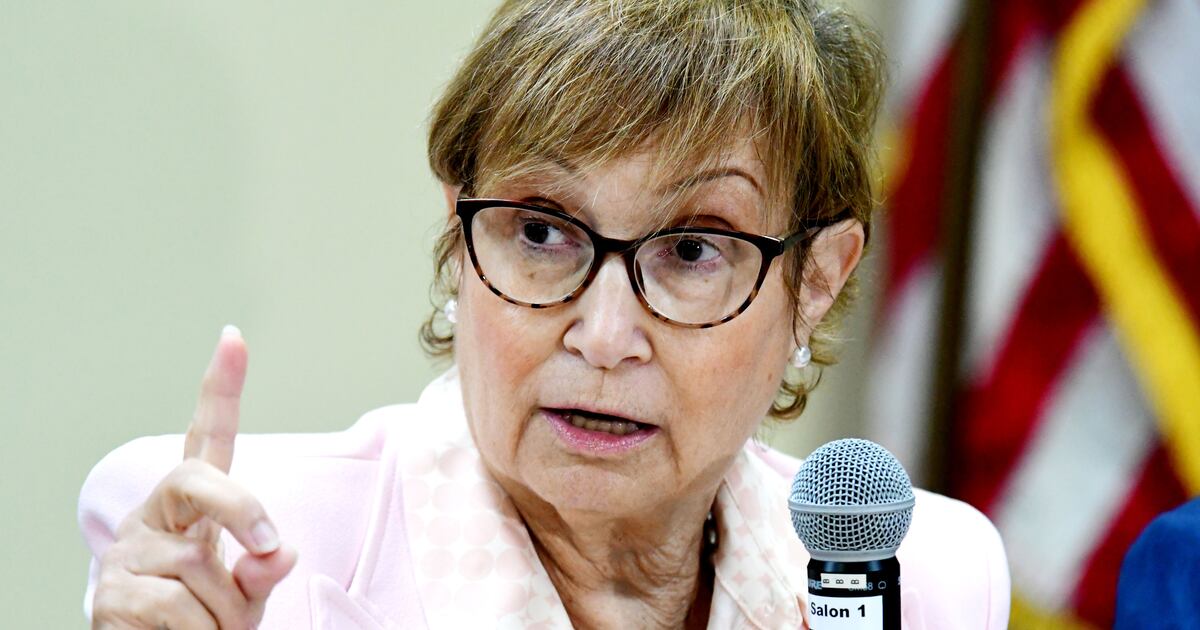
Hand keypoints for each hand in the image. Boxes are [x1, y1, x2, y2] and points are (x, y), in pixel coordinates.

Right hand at [92, 326, 297, 628]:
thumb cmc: (206, 621)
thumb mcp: (247, 594)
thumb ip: (262, 569)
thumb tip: (279, 551)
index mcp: (194, 507)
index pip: (206, 437)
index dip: (220, 388)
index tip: (234, 339)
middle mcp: (155, 515)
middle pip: (196, 481)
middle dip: (240, 507)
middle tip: (266, 544)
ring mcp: (128, 551)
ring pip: (200, 567)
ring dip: (225, 612)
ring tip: (213, 628)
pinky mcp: (109, 594)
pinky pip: (178, 610)